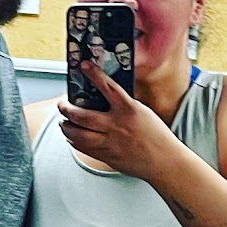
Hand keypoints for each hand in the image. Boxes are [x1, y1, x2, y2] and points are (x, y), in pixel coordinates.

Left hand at [57, 61, 182, 181]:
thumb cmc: (157, 137)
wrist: (165, 161)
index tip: (84, 66)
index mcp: (128, 110)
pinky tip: (73, 137)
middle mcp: (116, 125)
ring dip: (66, 127)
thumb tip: (106, 98)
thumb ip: (124, 106)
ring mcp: (110, 142)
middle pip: (82, 115)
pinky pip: (84, 148)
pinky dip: (74, 141)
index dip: (94, 74)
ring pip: (78, 134)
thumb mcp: (143, 112)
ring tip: (64, 122)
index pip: (107, 87)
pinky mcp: (107, 156)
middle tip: (62, 105)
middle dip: (66, 109)